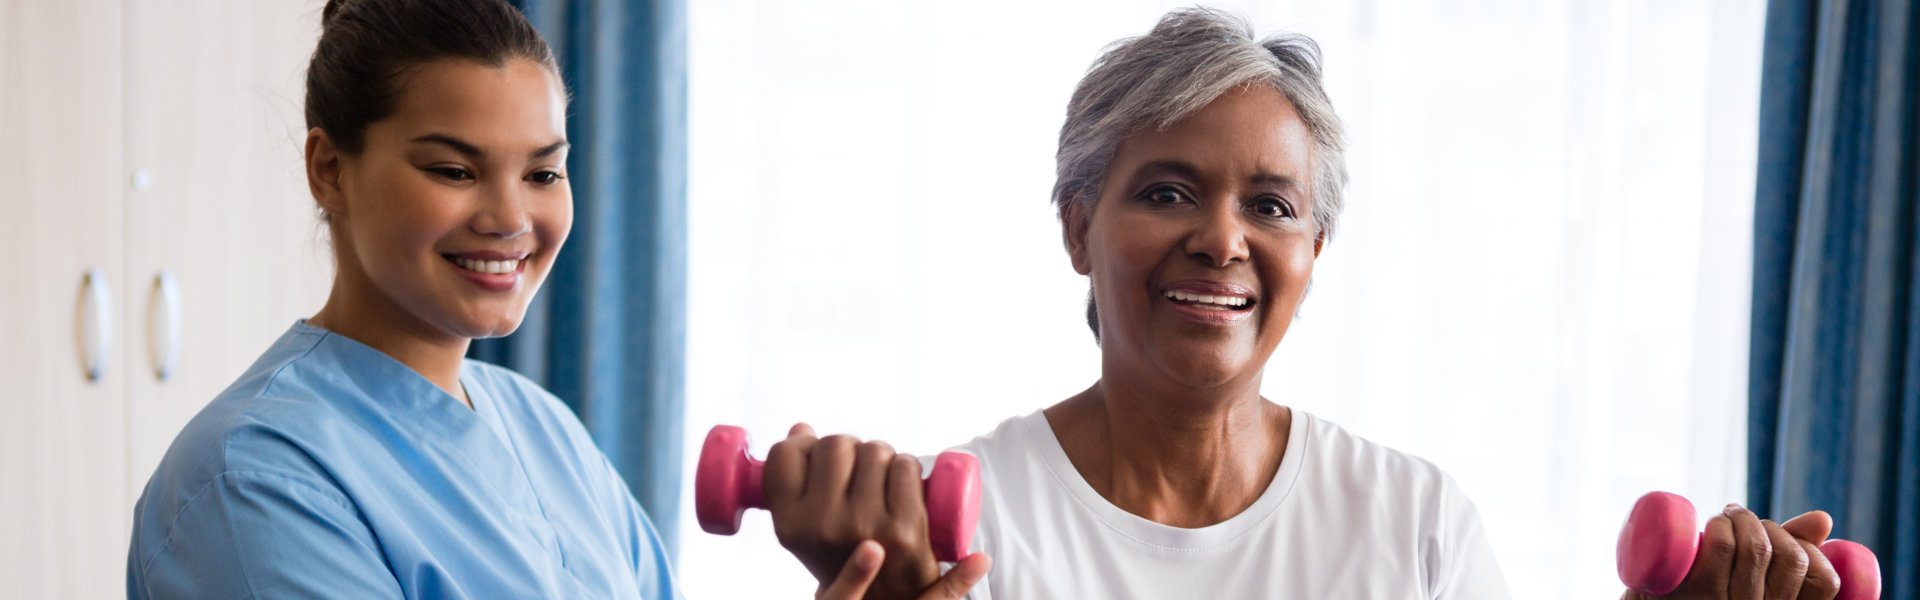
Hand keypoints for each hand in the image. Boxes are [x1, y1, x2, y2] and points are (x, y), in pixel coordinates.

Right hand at [766, 423, 983, 599]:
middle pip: (835, 444)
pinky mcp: (905, 527)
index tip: (816, 454)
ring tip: (882, 484)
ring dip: (883, 459)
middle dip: (850, 449)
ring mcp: (865, 525)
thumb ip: (797, 483)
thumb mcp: (809, 530)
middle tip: (859, 473)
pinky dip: (907, 469)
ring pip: (875, 451)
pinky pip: (905, 467)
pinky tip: (904, 486)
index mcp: (790, 526)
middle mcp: (823, 526)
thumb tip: (799, 430)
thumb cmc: (845, 557)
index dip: (803, 446)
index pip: (784, 455)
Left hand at [1621, 505, 1840, 599]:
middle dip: (1770, 527)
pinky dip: (1721, 525)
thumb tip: (1823, 519)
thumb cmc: (1702, 590)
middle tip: (1742, 520)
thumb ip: (1788, 554)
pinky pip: (1722, 546)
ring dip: (1742, 519)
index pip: (1824, 581)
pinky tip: (1712, 526)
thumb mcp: (1751, 577)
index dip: (1808, 551)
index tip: (1782, 539)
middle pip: (1792, 558)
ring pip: (1756, 547)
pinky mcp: (1691, 593)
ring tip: (1725, 519)